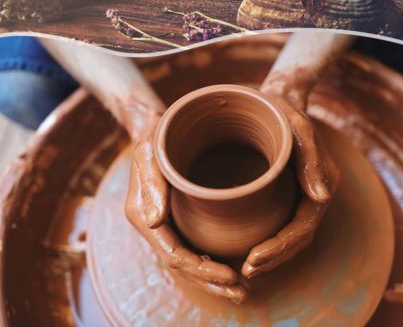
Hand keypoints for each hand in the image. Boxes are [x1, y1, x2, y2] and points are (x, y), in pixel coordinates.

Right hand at [125, 113, 246, 302]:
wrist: (155, 124)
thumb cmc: (154, 135)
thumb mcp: (149, 151)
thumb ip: (152, 183)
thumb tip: (155, 221)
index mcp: (144, 215)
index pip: (174, 255)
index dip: (202, 270)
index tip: (232, 276)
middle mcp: (154, 224)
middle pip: (183, 266)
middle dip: (212, 283)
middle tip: (243, 293)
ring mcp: (165, 222)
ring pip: (189, 260)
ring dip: (213, 277)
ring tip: (243, 289)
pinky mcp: (176, 216)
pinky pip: (192, 245)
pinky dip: (210, 260)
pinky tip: (231, 265)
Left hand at [241, 87, 338, 278]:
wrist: (277, 95)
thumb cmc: (283, 108)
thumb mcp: (296, 124)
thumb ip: (311, 156)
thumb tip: (322, 197)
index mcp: (322, 180)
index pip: (303, 228)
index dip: (279, 248)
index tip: (252, 258)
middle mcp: (315, 191)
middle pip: (298, 239)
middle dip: (274, 259)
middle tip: (245, 271)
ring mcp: (303, 193)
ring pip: (292, 237)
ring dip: (272, 257)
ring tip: (246, 269)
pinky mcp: (288, 192)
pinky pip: (283, 225)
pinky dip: (269, 242)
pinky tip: (248, 250)